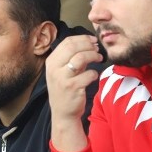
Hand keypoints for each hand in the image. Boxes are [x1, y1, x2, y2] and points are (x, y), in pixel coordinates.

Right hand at [44, 35, 101, 151]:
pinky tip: (94, 76)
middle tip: (97, 48)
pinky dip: (94, 73)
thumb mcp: (62, 72)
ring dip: (93, 56)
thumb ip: (71, 58)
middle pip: (73, 47)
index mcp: (51, 62)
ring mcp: (63, 78)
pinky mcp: (73, 87)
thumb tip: (88, 43)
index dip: (82, 38)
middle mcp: (54, 68)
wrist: (62, 113)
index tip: (93, 40)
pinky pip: (88, 74)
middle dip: (89, 45)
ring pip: (81, 58)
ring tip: (99, 58)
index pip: (67, 42)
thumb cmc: (64, 90)